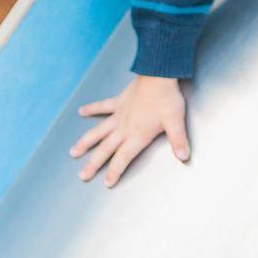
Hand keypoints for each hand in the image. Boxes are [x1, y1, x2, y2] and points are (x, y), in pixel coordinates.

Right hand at [70, 76, 189, 186]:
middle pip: (105, 149)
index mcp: (137, 135)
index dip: (115, 171)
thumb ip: (179, 141)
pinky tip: (81, 111)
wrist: (158, 74)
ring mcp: (119, 114)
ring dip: (85, 142)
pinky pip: (102, 106)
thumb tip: (184, 157)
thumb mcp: (176, 122)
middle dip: (94, 164)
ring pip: (98, 131)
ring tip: (73, 152)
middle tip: (82, 175)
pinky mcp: (118, 101)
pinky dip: (92, 109)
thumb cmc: (167, 98)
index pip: (123, 158)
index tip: (107, 182)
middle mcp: (124, 128)